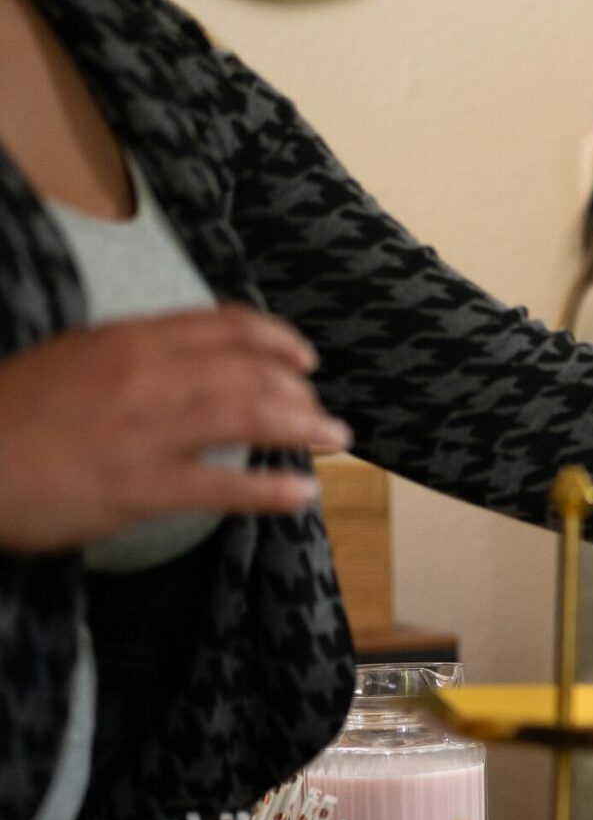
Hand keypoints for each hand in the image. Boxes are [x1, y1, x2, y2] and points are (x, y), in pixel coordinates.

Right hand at [0, 306, 348, 554]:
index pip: (224, 325)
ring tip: (334, 442)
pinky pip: (224, 488)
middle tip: (325, 413)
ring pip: (250, 418)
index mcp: (127, 339)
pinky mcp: (140, 486)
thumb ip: (131, 356)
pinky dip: (272, 490)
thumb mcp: (72, 358)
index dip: (276, 340)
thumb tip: (187, 365)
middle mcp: (145, 376)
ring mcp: (146, 430)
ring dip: (303, 428)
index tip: (303, 358)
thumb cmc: (9, 412)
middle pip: (251, 372)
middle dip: (299, 392)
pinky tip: (300, 494)